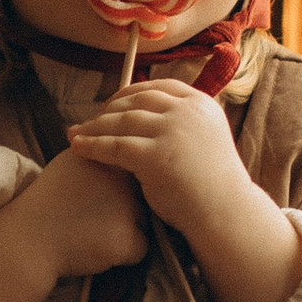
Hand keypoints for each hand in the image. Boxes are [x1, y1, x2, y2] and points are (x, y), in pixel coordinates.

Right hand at [0, 145, 145, 301]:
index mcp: (107, 158)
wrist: (27, 240)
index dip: (118, 190)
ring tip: (93, 233)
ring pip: (144, 222)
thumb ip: (96, 154)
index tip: (92, 201)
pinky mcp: (126, 239)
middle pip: (142, 196)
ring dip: (128, 230)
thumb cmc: (45, 203)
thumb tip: (116, 151)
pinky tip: (97, 249)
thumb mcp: (69, 164)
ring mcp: (126, 209)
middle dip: (127, 208)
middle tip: (91, 218)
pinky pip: (140, 249)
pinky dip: (124, 254)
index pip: (134, 171)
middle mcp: (121, 179)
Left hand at [65, 79, 252, 237]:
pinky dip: (93, 146)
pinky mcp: (156, 155)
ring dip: (94, 126)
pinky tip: (77, 148)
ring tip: (75, 134)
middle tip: (87, 121)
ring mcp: (172, 131)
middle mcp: (187, 111)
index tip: (111, 104)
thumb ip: (181, 123)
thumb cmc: (213, 185)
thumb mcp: (203, 139)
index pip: (157, 88)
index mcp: (201, 104)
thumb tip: (147, 114)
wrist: (226, 213)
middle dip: (107, 110)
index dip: (129, 94)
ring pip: (121, 121)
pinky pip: (115, 146)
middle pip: (136, 101)